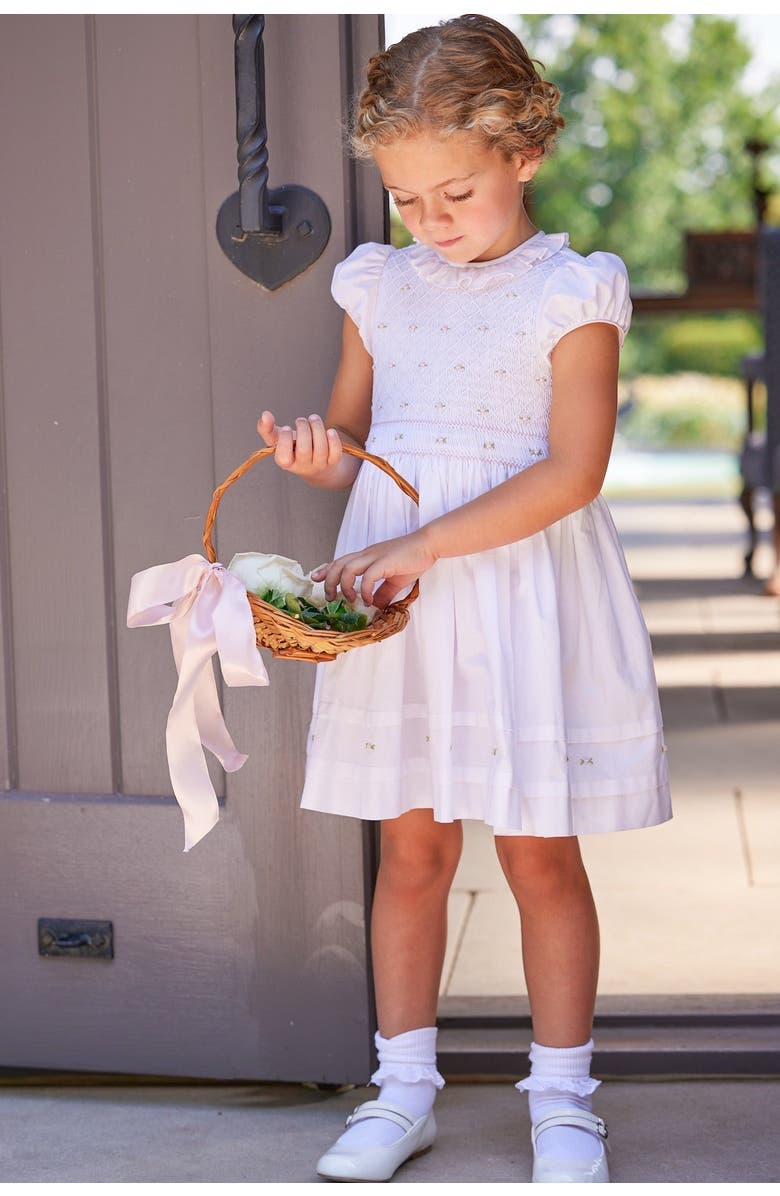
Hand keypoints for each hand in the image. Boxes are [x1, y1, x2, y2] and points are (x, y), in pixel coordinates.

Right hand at [257, 410, 341, 478]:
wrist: (315, 465)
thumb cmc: (293, 449)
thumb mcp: (278, 440)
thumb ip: (267, 428)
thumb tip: (265, 414)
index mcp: (286, 462)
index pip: (283, 457)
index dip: (285, 441)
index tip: (287, 428)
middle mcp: (302, 466)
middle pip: (304, 450)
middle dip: (303, 429)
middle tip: (301, 420)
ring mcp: (319, 465)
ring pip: (321, 449)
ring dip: (318, 429)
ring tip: (313, 419)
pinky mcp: (333, 462)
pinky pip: (335, 453)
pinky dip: (334, 440)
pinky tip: (329, 431)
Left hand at [311, 531, 437, 608]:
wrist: (428, 545)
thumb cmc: (413, 559)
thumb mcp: (395, 580)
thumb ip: (383, 593)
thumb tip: (376, 606)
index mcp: (367, 557)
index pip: (341, 561)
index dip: (326, 570)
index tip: (316, 579)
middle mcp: (367, 555)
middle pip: (339, 564)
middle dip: (330, 581)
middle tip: (331, 598)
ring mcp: (375, 557)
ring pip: (347, 568)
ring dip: (344, 586)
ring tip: (350, 600)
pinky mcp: (385, 561)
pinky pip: (368, 576)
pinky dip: (364, 590)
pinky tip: (368, 600)